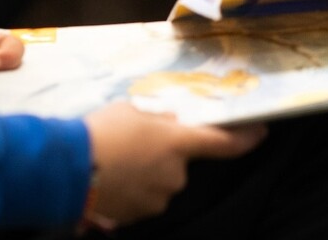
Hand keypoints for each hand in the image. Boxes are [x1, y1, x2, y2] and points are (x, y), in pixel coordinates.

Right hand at [81, 104, 264, 226]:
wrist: (66, 169)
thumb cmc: (100, 131)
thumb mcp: (134, 110)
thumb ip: (160, 119)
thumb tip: (171, 124)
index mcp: (176, 143)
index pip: (221, 142)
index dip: (244, 138)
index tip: (261, 133)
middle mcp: (174, 175)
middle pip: (179, 164)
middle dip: (162, 156)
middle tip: (133, 145)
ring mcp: (157, 199)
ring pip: (160, 183)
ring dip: (145, 174)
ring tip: (114, 162)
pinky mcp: (138, 217)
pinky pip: (142, 199)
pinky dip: (131, 191)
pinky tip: (109, 179)